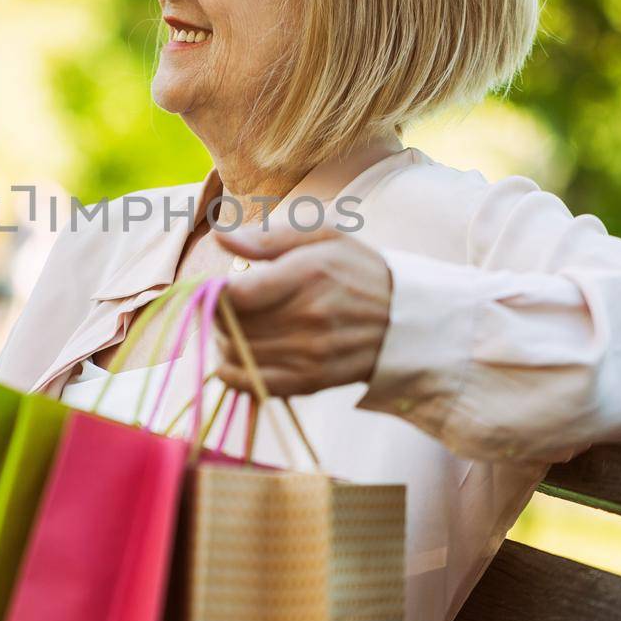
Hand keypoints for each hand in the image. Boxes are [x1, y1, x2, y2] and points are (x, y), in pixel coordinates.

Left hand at [211, 224, 392, 396]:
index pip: (236, 294)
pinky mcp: (311, 381)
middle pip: (231, 324)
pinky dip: (233, 372)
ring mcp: (310, 353)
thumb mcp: (323, 237)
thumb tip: (220, 237)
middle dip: (216, 314)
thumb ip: (268, 237)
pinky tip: (234, 358)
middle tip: (224, 306)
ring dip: (222, 341)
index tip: (217, 284)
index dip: (214, 291)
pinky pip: (253, 384)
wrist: (406, 319)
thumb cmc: (358, 271)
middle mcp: (308, 317)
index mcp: (308, 274)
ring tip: (232, 328)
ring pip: (237, 353)